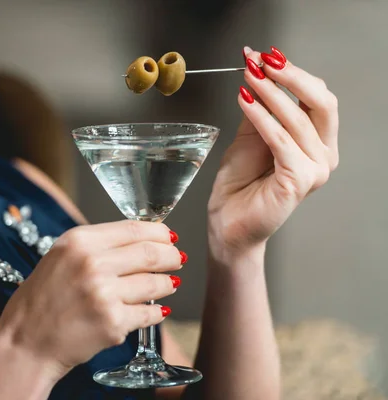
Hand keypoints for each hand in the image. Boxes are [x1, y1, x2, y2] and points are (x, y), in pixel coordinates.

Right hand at [0, 220, 183, 376]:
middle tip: (178, 259)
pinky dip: (156, 313)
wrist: (25, 342)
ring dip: (167, 284)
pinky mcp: (113, 324)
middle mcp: (92, 264)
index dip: (159, 233)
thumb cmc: (41, 299)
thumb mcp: (61, 256)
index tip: (170, 237)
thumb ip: (97, 245)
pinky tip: (156, 311)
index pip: (134, 229)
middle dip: (171, 256)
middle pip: (150, 253)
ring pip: (154, 284)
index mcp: (78, 241)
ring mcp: (104, 294)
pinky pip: (148, 314)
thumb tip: (140, 240)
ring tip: (170, 284)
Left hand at [207, 46, 338, 259]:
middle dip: (291, 77)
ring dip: (270, 93)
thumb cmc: (239, 183)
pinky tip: (245, 101)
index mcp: (317, 143)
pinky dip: (262, 118)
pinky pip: (281, 140)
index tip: (263, 56)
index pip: (317, 98)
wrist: (228, 221)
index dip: (293, 73)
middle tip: (262, 60)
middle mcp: (323, 155)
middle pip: (321, 103)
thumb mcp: (250, 136)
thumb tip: (258, 73)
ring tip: (247, 77)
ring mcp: (315, 169)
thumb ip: (261, 109)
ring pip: (298, 119)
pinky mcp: (299, 180)